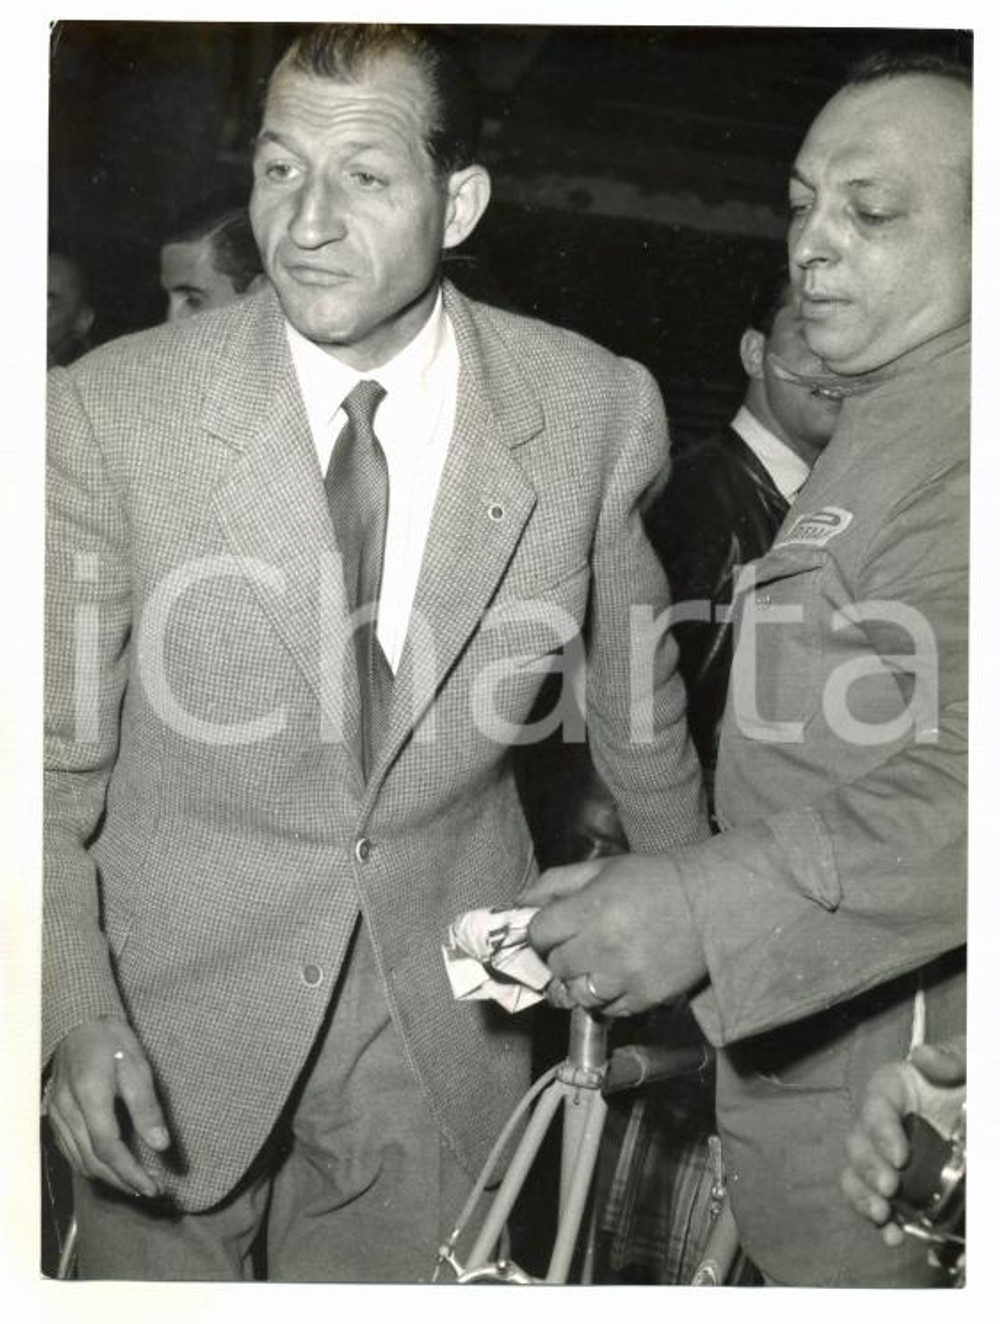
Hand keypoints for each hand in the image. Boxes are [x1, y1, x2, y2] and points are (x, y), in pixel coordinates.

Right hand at [47, 1015, 171, 1197]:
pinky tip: (106, 1167)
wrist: (79, 1021)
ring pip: (78, 1159)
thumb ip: (147, 1107)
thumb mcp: (137, 1065)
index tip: (153, 1186)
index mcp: (90, 1097)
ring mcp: (56, 1115)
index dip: (130, 1172)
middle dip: (121, 1180)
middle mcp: (67, 1111)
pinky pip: (69, 1150)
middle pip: (92, 1161)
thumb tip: (161, 1144)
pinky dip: (89, 1164)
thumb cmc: (112, 1039)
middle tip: (148, 1189)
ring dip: (105, 1177)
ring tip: (132, 1183)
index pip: (108, 1148)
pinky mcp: (53, 1115)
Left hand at [523, 852, 707, 1017]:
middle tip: (578, 944)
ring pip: (576, 994)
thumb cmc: (653, 880)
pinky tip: (617, 977)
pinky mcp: (645, 998)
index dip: (542, 931)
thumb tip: (518, 903)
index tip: (553, 929)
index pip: (540, 933)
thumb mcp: (602, 869)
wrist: (710, 902)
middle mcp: (605, 945)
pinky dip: (605, 998)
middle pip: (556, 965)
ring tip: (595, 965)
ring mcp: (625, 976)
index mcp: (592, 908)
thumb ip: (556, 883)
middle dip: (560, 955)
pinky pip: (606, 1009)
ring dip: (579, 981)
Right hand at [841, 1038, 965, 1245]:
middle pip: (858, 1141)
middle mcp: (883, 1121)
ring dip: (863, 1195)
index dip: (881, 1131)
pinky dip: (880, 1220)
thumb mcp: (969, 1065)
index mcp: (895, 1088)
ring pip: (856, 1173)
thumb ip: (950, 1058)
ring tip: (881, 1215)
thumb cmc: (970, 1083)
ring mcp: (886, 1155)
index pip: (875, 1104)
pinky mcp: (896, 1183)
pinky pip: (875, 1200)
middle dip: (868, 1168)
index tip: (899, 1157)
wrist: (980, 1119)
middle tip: (890, 1188)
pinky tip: (893, 1235)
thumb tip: (922, 1056)